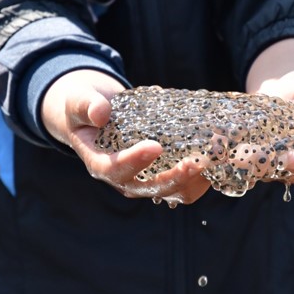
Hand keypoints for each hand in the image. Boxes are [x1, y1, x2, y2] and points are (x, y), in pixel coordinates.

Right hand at [41, 70, 211, 204]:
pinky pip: (180, 186)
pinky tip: (216, 164)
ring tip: (212, 163)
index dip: (134, 161)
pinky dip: (198, 179)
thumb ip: (86, 106)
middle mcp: (121, 177)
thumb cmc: (83, 106)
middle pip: (146, 188)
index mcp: (98, 161)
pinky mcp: (158, 174)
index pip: (113, 169)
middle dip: (173, 178)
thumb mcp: (78, 101)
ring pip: (168, 193)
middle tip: (196, 162)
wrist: (93, 113)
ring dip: (192, 182)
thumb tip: (101, 113)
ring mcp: (141, 179)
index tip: (155, 146)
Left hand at [245, 39, 293, 182]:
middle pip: (288, 170)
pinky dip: (237, 153)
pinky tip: (223, 145)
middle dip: (270, 167)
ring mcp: (279, 157)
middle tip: (252, 160)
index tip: (288, 160)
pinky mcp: (260, 152)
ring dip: (249, 164)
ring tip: (234, 155)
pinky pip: (249, 158)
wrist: (292, 85)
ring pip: (266, 169)